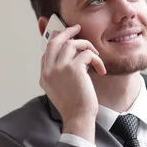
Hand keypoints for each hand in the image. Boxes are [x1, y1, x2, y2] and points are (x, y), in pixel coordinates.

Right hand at [39, 24, 105, 141]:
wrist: (78, 117)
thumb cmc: (74, 106)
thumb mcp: (61, 89)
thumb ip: (61, 73)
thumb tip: (71, 57)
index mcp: (44, 75)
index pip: (47, 50)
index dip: (57, 40)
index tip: (66, 36)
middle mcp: (49, 70)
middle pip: (54, 41)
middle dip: (66, 31)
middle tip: (77, 28)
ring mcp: (59, 68)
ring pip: (71, 43)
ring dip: (86, 46)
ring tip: (95, 54)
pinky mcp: (74, 68)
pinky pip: (87, 54)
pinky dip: (96, 59)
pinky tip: (101, 69)